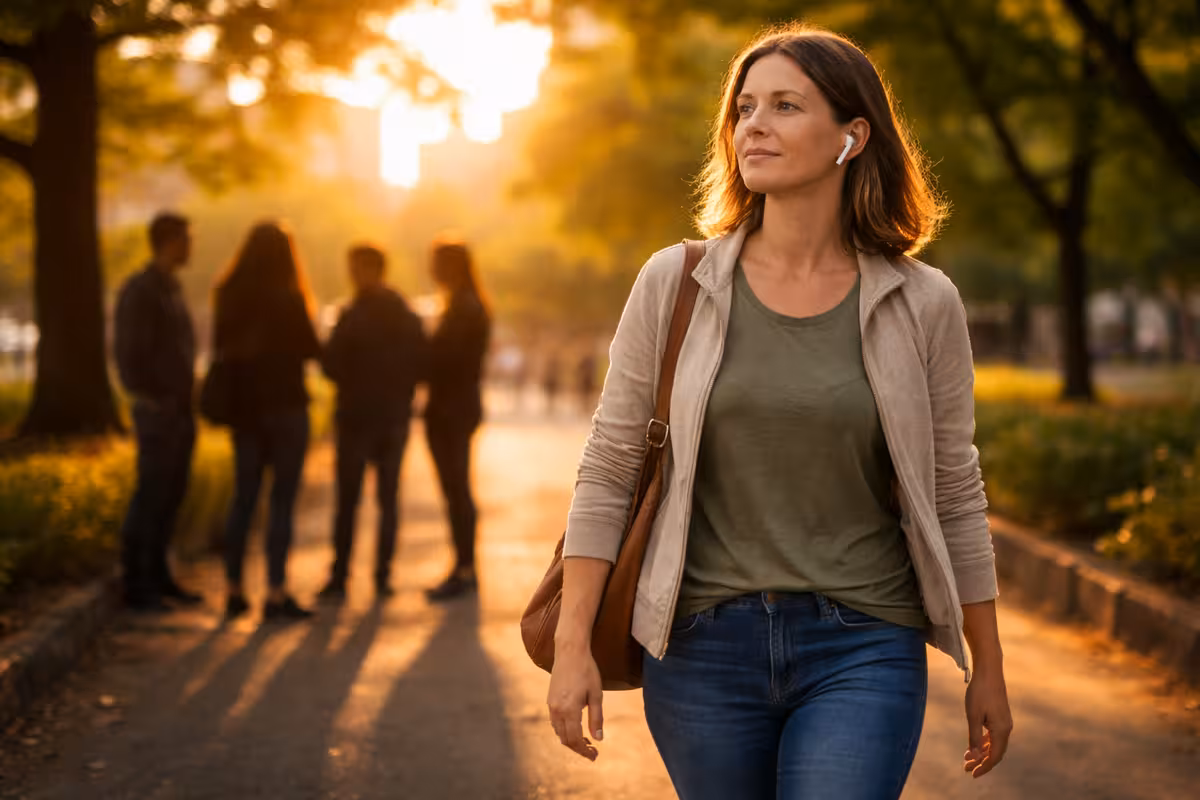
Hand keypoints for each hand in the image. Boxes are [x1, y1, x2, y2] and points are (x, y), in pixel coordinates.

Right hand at [546, 646, 603, 760]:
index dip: (585, 751)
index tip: (595, 756)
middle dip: (578, 748)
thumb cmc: (587, 671)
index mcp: (570, 710)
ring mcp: (551, 705)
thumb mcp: (597, 695)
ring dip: (571, 740)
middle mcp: (557, 710)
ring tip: (586, 741)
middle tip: (593, 751)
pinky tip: (575, 728)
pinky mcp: (550, 700)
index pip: (575, 739)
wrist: (570, 652)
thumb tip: (599, 739)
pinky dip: (564, 730)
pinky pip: (555, 722)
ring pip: (558, 732)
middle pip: (565, 739)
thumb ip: (596, 718)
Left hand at [963, 663, 1012, 776]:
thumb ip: (974, 738)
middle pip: (995, 752)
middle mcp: (1006, 728)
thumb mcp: (973, 716)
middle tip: (967, 769)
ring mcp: (1004, 722)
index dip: (984, 767)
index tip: (972, 775)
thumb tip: (976, 757)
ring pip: (993, 744)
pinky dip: (983, 742)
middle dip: (982, 762)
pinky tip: (974, 744)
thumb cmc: (979, 692)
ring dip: (981, 752)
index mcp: (1001, 730)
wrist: (988, 671)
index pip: (994, 756)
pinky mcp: (1000, 716)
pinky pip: (993, 735)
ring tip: (967, 758)